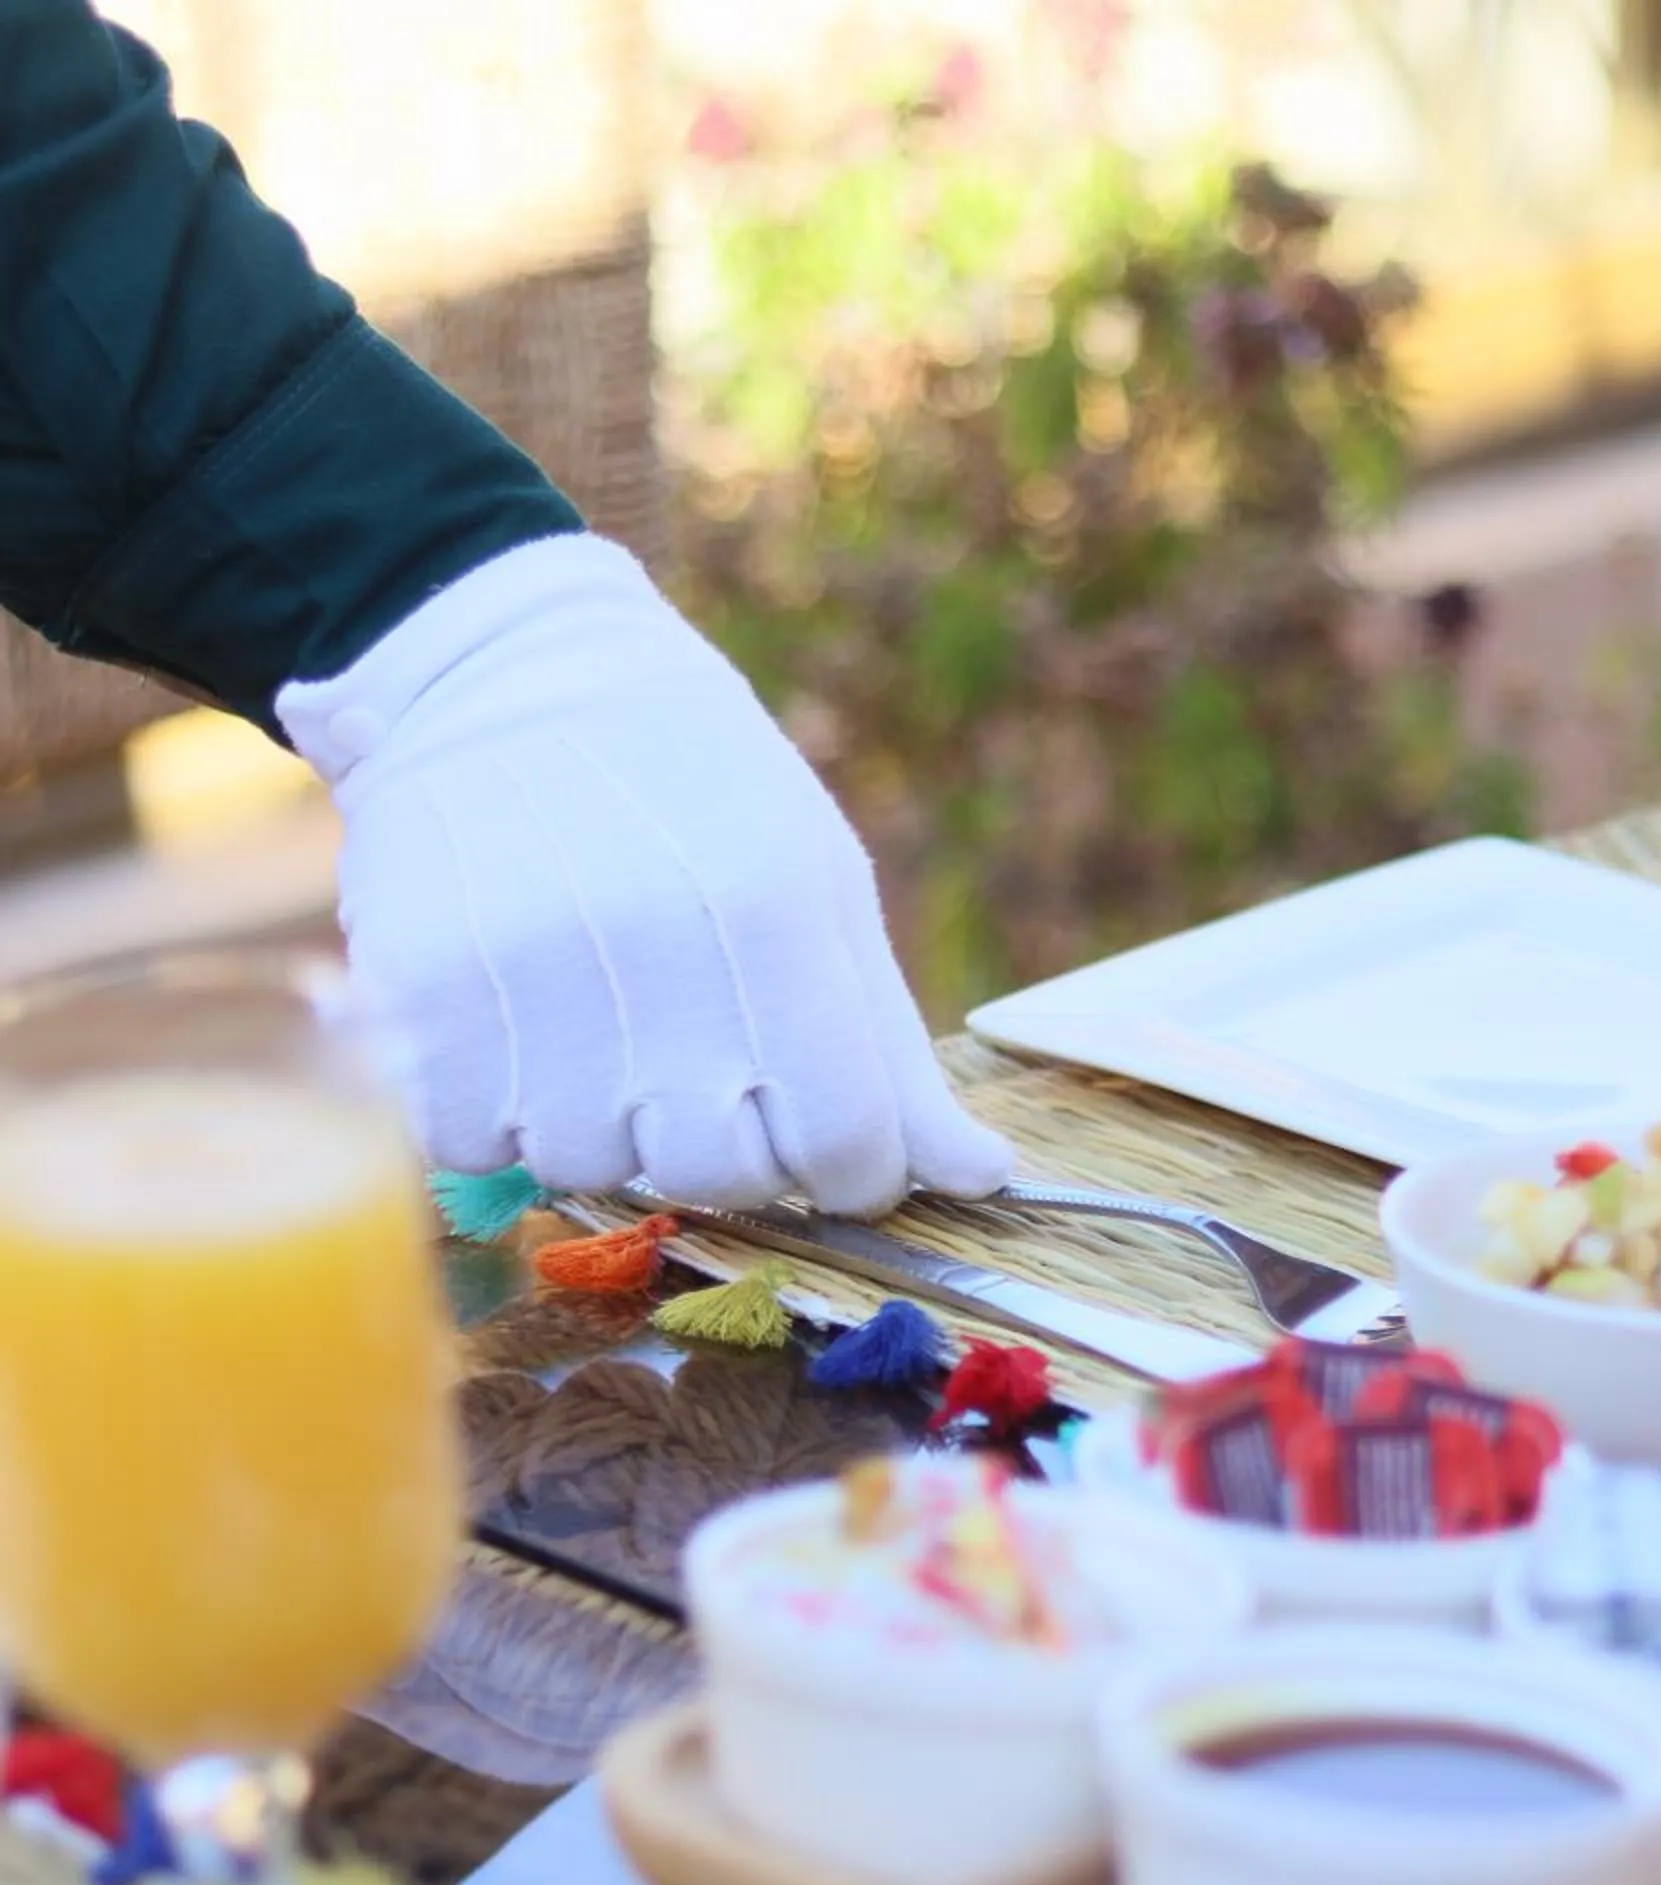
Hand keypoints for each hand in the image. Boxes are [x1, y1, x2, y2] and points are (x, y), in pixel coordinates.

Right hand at [277, 537, 1011, 1212]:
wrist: (498, 670)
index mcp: (778, 915)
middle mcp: (656, 951)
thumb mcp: (817, 882)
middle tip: (682, 1047)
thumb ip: (890, 1048)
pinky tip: (508, 1019)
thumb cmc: (692, 793)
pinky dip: (493, 1110)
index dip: (843, 1164)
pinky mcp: (419, 1001)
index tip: (815, 1126)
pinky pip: (475, 1147)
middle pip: (719, 1174)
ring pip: (589, 1169)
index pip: (848, 1146)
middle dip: (715, 1138)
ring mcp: (529, 981)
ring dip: (595, 1120)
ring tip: (585, 1011)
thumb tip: (983, 1179)